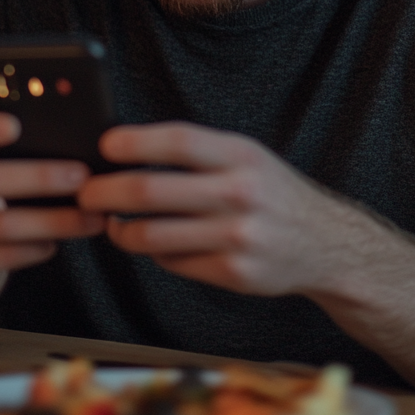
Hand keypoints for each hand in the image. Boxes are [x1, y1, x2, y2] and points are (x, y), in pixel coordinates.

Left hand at [78, 122, 351, 296]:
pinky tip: (156, 244)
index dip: (134, 142)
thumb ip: (199, 154)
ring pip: (152, 235)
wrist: (327, 245)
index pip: (177, 141)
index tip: (105, 145)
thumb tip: (128, 150)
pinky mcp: (233, 273)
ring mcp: (237, 237)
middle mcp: (241, 194)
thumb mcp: (248, 158)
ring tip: (114, 224)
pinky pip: (173, 262)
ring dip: (121, 231)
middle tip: (87, 193)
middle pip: (150, 191)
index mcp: (242, 156)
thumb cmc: (275, 195)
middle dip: (105, 192)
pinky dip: (156, 253)